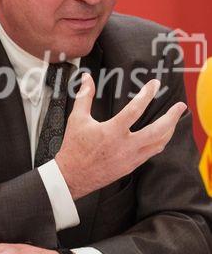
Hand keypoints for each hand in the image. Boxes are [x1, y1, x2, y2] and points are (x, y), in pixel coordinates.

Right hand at [56, 75, 186, 199]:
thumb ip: (84, 96)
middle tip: (180, 106)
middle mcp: (124, 146)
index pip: (135, 110)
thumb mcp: (77, 118)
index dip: (147, 94)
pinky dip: (159, 142)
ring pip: (158, 143)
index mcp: (112, 132)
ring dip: (169, 130)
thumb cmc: (74, 147)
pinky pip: (151, 153)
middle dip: (172, 117)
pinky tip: (161, 136)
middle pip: (157, 131)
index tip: (155, 84)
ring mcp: (130, 158)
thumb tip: (87, 78)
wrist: (72, 176)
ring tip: (174, 119)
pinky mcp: (131, 166)